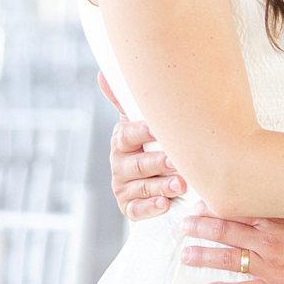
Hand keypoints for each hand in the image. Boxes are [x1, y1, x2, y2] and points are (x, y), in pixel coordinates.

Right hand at [107, 95, 185, 220]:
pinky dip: (151, 208)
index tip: (158, 128)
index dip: (142, 131)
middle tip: (177, 161)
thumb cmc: (150, 145)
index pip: (127, 134)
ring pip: (141, 187)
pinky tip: (165, 204)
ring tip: (181, 185)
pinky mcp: (129, 208)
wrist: (152, 181)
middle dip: (157, 162)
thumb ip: (126, 101)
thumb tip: (101, 73)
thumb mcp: (141, 123)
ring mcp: (123, 187)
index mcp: (122, 140)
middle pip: (137, 164)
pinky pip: (137, 210)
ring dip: (161, 186)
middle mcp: (119, 164)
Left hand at [179, 215, 283, 283]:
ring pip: (228, 259)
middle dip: (199, 228)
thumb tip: (267, 181)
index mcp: (275, 217)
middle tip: (183, 227)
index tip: (198, 205)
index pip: (234, 208)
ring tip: (187, 255)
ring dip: (204, 256)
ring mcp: (271, 266)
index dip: (212, 206)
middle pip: (224, 231)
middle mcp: (268, 240)